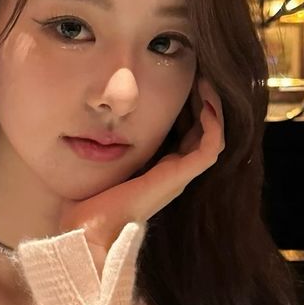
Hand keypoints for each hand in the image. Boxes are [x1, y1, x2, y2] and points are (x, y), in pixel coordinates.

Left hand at [60, 80, 224, 263]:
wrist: (89, 229)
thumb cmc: (89, 202)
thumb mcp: (100, 161)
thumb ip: (105, 143)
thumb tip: (92, 117)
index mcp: (159, 169)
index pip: (186, 133)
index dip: (189, 107)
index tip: (184, 81)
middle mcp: (173, 171)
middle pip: (202, 132)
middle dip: (203, 102)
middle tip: (199, 75)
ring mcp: (178, 175)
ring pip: (212, 137)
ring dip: (213, 109)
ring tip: (206, 83)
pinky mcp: (179, 177)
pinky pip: (210, 148)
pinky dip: (214, 125)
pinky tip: (206, 103)